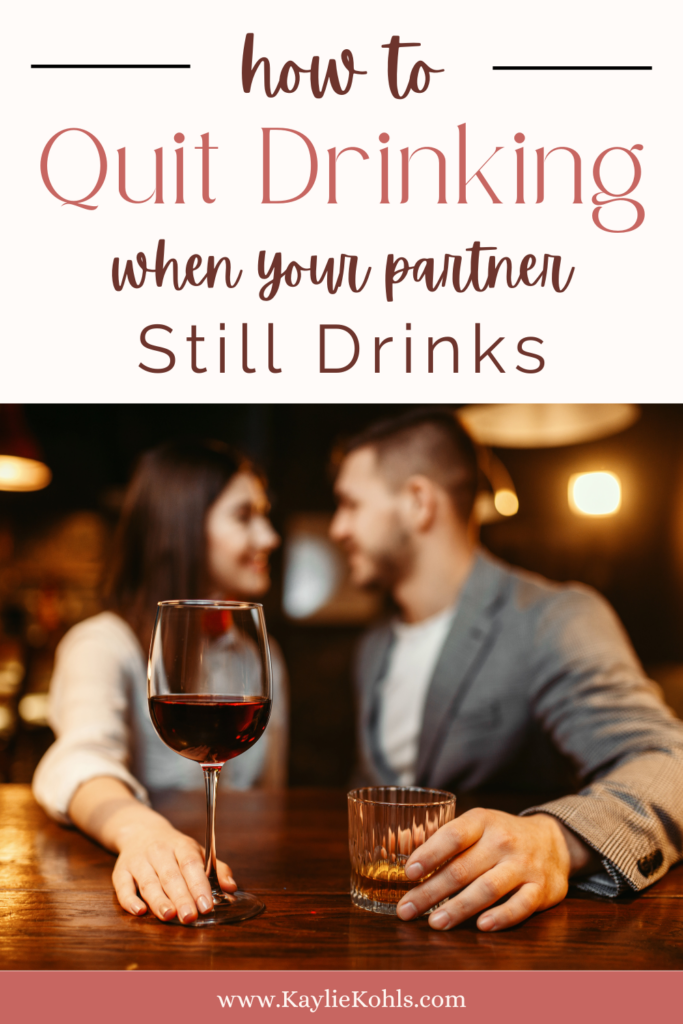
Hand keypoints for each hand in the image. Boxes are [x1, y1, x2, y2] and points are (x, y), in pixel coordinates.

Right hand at [112, 821, 236, 923]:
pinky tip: (139, 911)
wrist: (141, 831)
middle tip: (190, 917)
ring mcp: (138, 861)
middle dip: (181, 897)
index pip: (191, 865)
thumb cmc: (175, 849)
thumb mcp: (198, 852)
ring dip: (158, 900)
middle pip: (171, 876)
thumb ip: (217, 870)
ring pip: (149, 882)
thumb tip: (232, 888)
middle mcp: (159, 852)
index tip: (206, 905)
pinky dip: (129, 899)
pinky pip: (122, 886)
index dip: (199, 885)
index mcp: (181, 846)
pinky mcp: (120, 871)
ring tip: (168, 916)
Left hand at [396, 809, 594, 931]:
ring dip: (459, 908)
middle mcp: (503, 841)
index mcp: (482, 821)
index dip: (429, 853)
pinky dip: (501, 917)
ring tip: (435, 923)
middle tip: (406, 910)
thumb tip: (397, 845)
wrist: (553, 841)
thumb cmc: (500, 836)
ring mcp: (523, 865)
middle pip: (462, 868)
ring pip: (487, 888)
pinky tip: (481, 926)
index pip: (453, 835)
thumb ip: (439, 838)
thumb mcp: (474, 826)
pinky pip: (520, 905)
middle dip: (430, 891)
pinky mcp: (541, 889)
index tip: (408, 872)